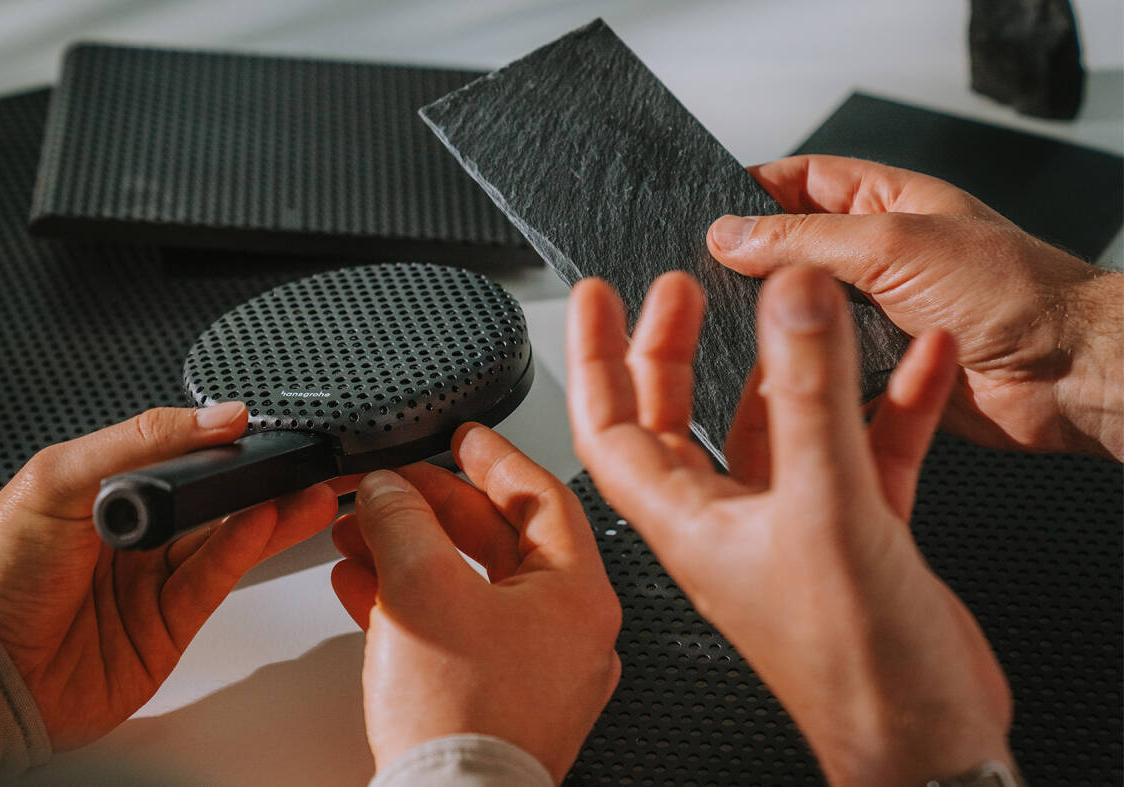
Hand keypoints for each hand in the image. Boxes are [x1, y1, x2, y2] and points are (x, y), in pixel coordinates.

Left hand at [0, 404, 345, 749]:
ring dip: (267, 514)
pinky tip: (265, 524)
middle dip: (257, 480)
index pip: (175, 456)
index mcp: (99, 492)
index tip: (253, 426)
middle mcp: (129, 536)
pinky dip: (244, 551)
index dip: (216, 442)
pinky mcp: (168, 627)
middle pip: (210, 500)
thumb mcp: (57, 479)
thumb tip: (212, 417)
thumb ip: (138, 442)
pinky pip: (215, 581)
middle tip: (300, 460)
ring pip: (224, 539)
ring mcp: (150, 581)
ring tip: (304, 491)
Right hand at [330, 425, 620, 782]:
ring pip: (469, 588)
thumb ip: (403, 519)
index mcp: (579, 597)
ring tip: (359, 534)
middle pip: (499, 543)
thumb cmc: (462, 720)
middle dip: (432, 511)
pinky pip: (453, 632)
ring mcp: (534, 674)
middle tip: (392, 489)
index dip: (493, 458)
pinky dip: (408, 604)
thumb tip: (389, 489)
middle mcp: (569, 636)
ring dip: (410, 554)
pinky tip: (361, 590)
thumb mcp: (422, 587)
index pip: (541, 499)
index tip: (462, 438)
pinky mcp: (495, 704)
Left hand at [567, 267, 1013, 784]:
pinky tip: (916, 364)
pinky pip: (860, 449)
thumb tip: (792, 300)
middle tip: (679, 287)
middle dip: (671, 349)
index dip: (594, 357)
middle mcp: (727, 521)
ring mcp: (790, 527)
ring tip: (789, 305)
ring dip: (781, 366)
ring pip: (771, 427)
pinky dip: (882, 404)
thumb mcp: (824, 509)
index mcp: (686, 521)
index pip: (608, 426)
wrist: (928, 740)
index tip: (593, 296)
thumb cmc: (853, 665)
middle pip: (676, 420)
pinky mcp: (853, 536)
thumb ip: (811, 397)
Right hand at [707, 154, 1122, 458]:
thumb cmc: (1016, 293)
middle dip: (750, 267)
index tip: (706, 215)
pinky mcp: (873, 369)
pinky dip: (798, 372)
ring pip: (798, 316)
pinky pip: (818, 367)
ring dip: (776, 326)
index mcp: (885, 202)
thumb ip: (805, 238)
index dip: (751, 193)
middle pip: (789, 252)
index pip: (799, 181)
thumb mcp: (894, 243)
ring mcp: (874, 315)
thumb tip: (729, 235)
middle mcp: (877, 256)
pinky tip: (776, 374)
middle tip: (709, 279)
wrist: (1069, 375)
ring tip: (744, 331)